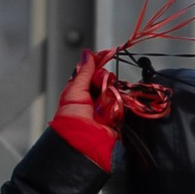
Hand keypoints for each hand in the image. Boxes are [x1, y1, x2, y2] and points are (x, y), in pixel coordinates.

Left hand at [51, 48, 120, 173]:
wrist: (82, 141)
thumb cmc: (71, 119)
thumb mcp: (75, 89)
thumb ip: (84, 71)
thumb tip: (87, 54)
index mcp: (81, 91)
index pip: (92, 71)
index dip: (100, 61)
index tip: (108, 52)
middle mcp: (94, 97)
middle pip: (106, 77)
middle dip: (104, 78)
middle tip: (99, 86)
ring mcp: (106, 106)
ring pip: (115, 88)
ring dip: (110, 92)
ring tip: (103, 102)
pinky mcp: (117, 115)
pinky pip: (123, 101)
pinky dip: (118, 102)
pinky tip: (111, 108)